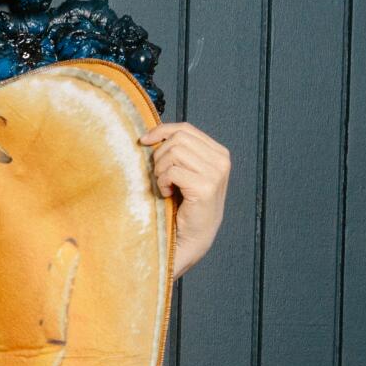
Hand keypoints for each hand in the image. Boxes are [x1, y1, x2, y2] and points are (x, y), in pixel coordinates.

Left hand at [140, 120, 231, 277]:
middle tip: (160, 175)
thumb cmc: (185, 204)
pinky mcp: (205, 187)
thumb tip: (151, 133)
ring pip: (174, 152)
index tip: (144, 141)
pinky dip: (162, 183)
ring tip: (165, 185)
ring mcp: (216, 174)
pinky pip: (171, 171)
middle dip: (160, 155)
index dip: (161, 131)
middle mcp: (221, 160)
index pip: (186, 128)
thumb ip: (178, 150)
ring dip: (161, 170)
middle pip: (178, 139)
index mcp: (219, 153)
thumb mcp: (185, 170)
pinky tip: (168, 194)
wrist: (192, 237)